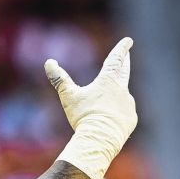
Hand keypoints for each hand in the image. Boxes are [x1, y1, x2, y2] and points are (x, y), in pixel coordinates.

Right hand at [48, 37, 137, 178]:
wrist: (100, 138)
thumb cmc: (84, 115)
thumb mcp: (68, 96)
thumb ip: (59, 79)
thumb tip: (48, 62)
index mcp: (108, 81)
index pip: (115, 60)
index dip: (121, 49)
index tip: (128, 40)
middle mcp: (122, 90)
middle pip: (124, 72)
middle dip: (125, 62)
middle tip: (127, 54)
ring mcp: (128, 105)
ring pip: (122, 96)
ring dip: (117, 95)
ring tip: (107, 103)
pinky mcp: (130, 119)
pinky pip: (124, 114)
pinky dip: (118, 114)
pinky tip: (110, 122)